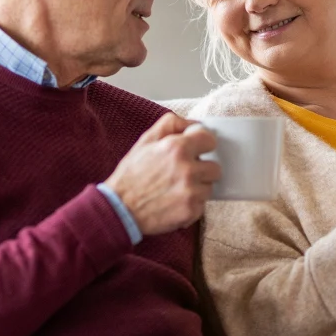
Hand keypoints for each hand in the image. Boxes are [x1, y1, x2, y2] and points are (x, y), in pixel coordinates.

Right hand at [104, 113, 220, 236]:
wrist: (120, 210)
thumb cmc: (131, 175)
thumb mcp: (144, 141)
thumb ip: (169, 124)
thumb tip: (192, 123)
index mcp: (176, 148)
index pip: (209, 139)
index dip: (202, 144)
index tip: (198, 149)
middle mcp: (187, 169)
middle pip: (215, 167)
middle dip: (201, 169)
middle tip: (183, 173)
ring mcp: (191, 192)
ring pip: (209, 187)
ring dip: (197, 188)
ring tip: (175, 189)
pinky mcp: (192, 211)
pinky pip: (202, 205)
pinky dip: (191, 204)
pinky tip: (174, 202)